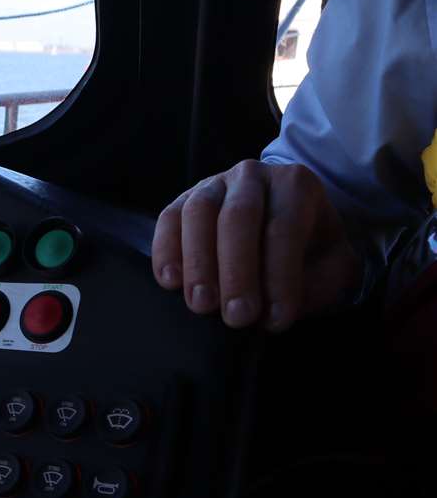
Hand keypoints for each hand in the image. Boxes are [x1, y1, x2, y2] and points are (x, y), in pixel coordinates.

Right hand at [151, 160, 361, 330]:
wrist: (282, 225)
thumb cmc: (307, 249)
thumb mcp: (332, 265)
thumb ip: (316, 285)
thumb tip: (274, 312)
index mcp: (295, 185)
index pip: (284, 228)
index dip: (280, 276)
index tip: (277, 320)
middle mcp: (251, 177)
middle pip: (238, 217)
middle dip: (236, 271)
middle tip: (236, 317)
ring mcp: (212, 185)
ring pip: (198, 214)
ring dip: (197, 263)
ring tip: (201, 304)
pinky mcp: (182, 202)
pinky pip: (168, 220)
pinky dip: (166, 251)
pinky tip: (171, 282)